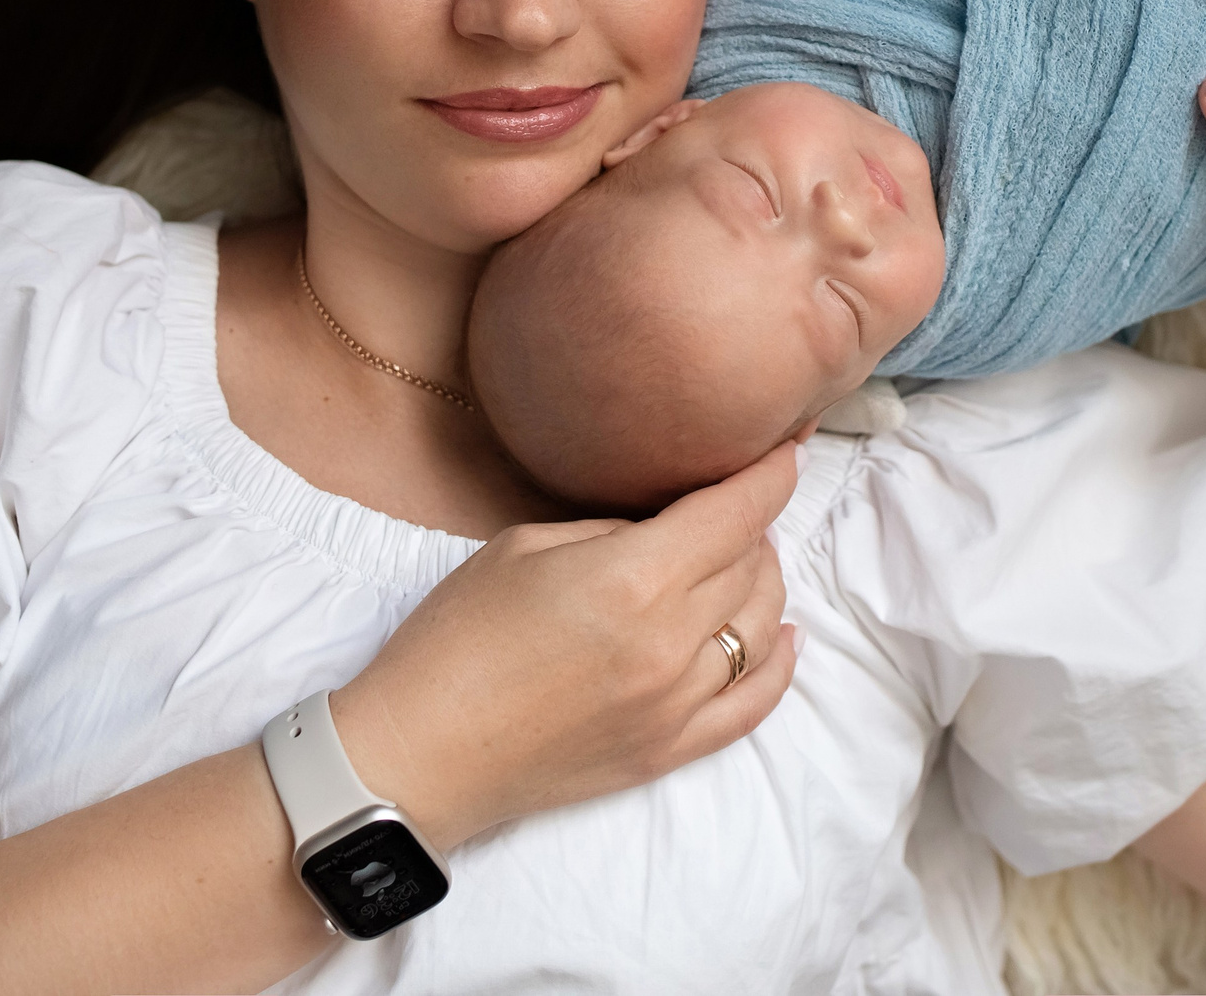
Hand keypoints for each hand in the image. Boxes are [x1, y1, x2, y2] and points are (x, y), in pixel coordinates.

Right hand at [329, 436, 802, 848]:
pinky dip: (779, 667)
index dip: (767, 478)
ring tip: (746, 563)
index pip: (732, 516)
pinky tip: (786, 638)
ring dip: (763, 587)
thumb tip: (663, 529)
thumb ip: (610, 531)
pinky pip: (752, 707)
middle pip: (750, 569)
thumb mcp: (522, 548)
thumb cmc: (453, 639)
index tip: (785, 453)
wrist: (419, 752)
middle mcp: (669, 643)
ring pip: (761, 631)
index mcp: (631, 579)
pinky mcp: (669, 752)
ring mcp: (675, 704)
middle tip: (734, 508)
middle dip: (752, 529)